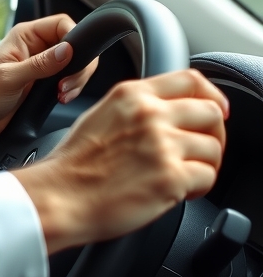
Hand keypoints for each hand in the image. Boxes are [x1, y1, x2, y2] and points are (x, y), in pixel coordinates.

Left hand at [0, 14, 97, 148]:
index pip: (61, 23)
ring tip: (62, 94)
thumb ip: (39, 65)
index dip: (75, 38)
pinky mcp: (47, 82)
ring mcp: (43, 65)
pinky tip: (62, 98)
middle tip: (67, 84)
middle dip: (78, 65)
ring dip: (76, 80)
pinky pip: (70, 79)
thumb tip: (67, 50)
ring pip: (76, 63)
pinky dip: (73, 89)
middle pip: (75, 44)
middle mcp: (36, 47)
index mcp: (25, 36)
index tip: (74, 59)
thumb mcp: (9, 78)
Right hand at [14, 70, 228, 254]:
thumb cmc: (74, 164)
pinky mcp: (170, 176)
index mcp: (131, 94)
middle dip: (213, 134)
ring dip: (205, 165)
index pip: (191, 80)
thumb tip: (170, 113)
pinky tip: (177, 191)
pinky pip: (208, 177)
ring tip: (183, 176)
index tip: (216, 110)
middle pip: (212, 112)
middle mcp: (149, 114)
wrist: (60, 196)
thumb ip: (136, 108)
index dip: (212, 96)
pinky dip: (198, 188)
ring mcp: (162, 144)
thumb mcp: (101, 116)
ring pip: (214, 148)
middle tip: (201, 152)